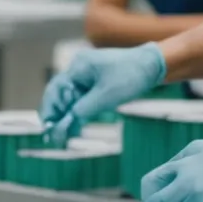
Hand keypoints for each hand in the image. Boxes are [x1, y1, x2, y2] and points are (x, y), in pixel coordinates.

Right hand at [39, 43, 165, 145]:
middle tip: (54, 136)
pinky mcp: (96, 81)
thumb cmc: (131, 76)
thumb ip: (82, 111)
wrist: (154, 65)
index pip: (55, 89)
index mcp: (78, 66)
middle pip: (60, 94)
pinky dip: (78, 111)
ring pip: (70, 97)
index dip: (50, 110)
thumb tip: (64, 126)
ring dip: (67, 115)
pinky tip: (76, 125)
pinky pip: (81, 97)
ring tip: (64, 135)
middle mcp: (78, 68)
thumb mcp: (106, 97)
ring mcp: (87, 74)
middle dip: (57, 115)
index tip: (48, 129)